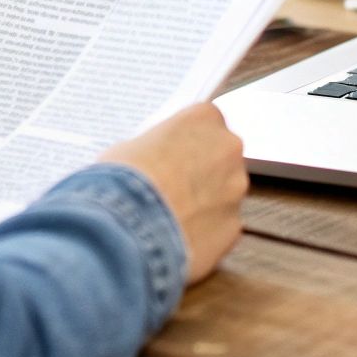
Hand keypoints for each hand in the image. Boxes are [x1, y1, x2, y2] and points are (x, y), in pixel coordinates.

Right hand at [99, 102, 246, 283]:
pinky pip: (220, 227)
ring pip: (224, 194)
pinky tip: (177, 239)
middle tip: (172, 187)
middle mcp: (228, 149)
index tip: (172, 155)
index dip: (185, 142)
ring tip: (170, 218)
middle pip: (220, 157)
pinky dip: (204, 233)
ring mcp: (235, 189)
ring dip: (204, 203)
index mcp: (204, 118)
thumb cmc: (122, 179)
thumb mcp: (128, 149)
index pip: (203, 122)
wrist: (124, 228)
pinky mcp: (234, 226)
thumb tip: (153, 161)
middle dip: (201, 171)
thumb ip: (156, 149)